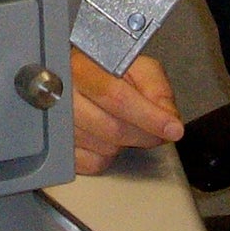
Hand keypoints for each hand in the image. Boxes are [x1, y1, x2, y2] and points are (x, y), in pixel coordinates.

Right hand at [70, 50, 183, 173]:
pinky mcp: (59, 150)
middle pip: (112, 129)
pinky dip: (109, 155)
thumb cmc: (105, 71)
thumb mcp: (137, 67)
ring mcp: (57, 126)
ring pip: (105, 148)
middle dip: (145, 134)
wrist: (76, 77)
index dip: (148, 116)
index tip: (172, 127)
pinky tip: (108, 136)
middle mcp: (62, 97)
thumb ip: (157, 88)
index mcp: (82, 68)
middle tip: (158, 128)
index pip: (116, 97)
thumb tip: (168, 117)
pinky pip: (94, 163)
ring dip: (127, 143)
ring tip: (125, 123)